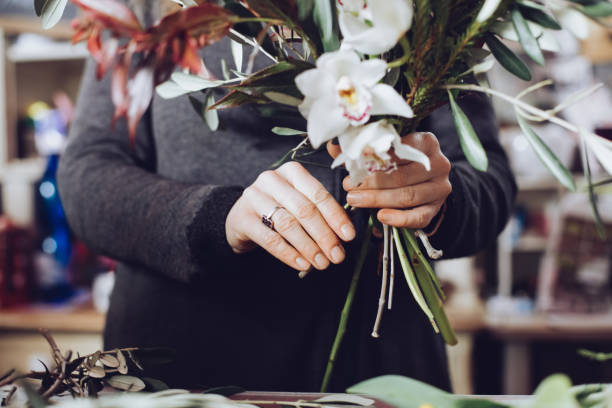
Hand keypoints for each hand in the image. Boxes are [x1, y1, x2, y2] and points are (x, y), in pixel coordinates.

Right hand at [225, 161, 355, 272]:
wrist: (241, 218)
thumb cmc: (277, 210)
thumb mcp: (298, 203)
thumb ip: (319, 213)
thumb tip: (344, 235)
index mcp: (292, 172)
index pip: (318, 193)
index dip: (335, 216)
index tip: (349, 236)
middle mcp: (272, 180)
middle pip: (304, 209)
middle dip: (324, 235)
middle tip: (337, 256)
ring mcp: (254, 197)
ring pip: (287, 224)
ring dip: (308, 247)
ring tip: (321, 263)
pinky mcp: (242, 218)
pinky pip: (269, 238)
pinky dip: (289, 253)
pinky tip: (302, 264)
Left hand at [327, 132, 451, 228]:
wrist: (422, 183)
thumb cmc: (397, 163)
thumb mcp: (382, 151)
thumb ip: (360, 148)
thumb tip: (333, 147)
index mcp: (426, 142)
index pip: (401, 148)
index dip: (377, 154)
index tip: (356, 160)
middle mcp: (438, 163)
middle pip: (402, 175)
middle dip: (372, 182)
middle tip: (350, 187)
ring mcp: (439, 188)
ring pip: (408, 196)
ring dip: (379, 200)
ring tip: (356, 200)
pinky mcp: (436, 208)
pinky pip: (419, 217)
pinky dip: (399, 219)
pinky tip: (381, 217)